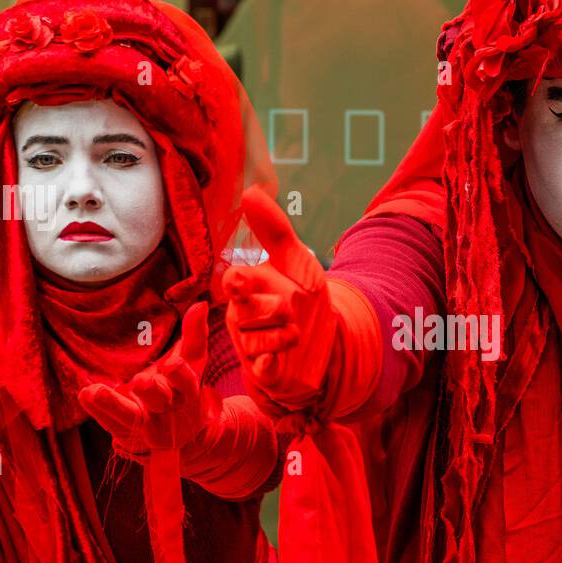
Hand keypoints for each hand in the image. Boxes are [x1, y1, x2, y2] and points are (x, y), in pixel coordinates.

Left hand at [78, 302, 218, 454]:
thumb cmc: (183, 388)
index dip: (180, 375)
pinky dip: (97, 410)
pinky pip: (110, 422)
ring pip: (129, 416)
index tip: (172, 366)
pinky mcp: (126, 432)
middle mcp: (169, 410)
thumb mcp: (192, 363)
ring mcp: (146, 425)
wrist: (180, 433)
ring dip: (112, 404)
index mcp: (188, 392)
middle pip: (160, 401)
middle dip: (151, 391)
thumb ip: (195, 335)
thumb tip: (200, 304)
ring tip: (95, 392)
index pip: (187, 382)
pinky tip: (85, 395)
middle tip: (141, 381)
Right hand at [222, 185, 337, 410]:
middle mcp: (241, 316)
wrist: (328, 339)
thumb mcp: (296, 260)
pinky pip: (260, 369)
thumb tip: (249, 191)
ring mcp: (250, 345)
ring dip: (283, 335)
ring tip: (296, 332)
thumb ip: (273, 230)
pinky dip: (269, 364)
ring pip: (256, 340)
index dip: (238, 282)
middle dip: (275, 309)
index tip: (240, 281)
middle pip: (247, 311)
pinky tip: (276, 360)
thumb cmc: (305, 296)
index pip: (232, 282)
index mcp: (246, 288)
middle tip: (291, 308)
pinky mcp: (264, 371)